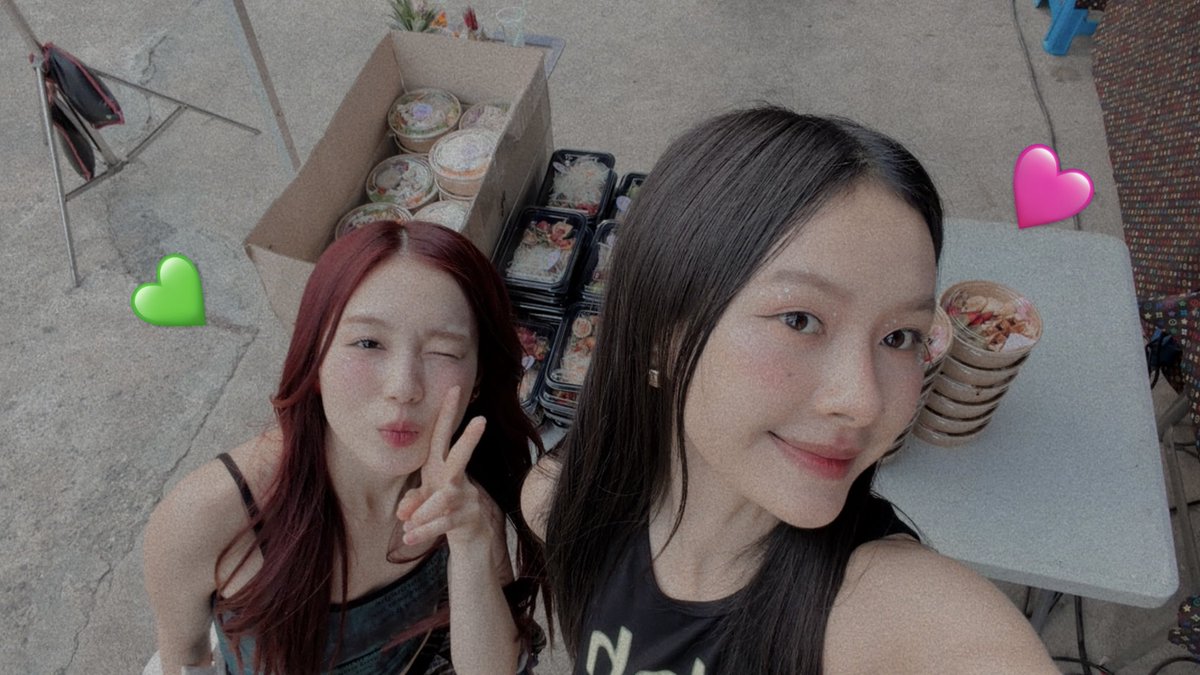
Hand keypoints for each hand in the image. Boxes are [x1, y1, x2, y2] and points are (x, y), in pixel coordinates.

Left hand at [394, 385, 491, 550]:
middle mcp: (456, 478)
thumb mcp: (424, 501)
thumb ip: (413, 502)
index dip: (447, 413)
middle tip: (481, 420)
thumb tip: (404, 512)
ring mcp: (467, 497)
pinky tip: (409, 537)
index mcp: (441, 467)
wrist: (469, 538)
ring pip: (447, 497)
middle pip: (461, 456)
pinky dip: (426, 530)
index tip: (454, 388)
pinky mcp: (470, 518)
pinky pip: (446, 522)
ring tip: (408, 524)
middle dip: (469, 438)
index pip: (442, 436)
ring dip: (426, 510)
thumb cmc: (443, 511)